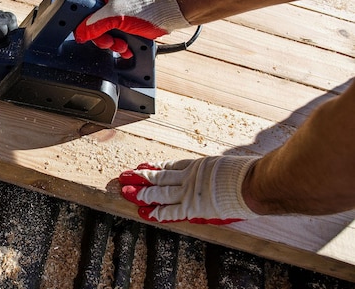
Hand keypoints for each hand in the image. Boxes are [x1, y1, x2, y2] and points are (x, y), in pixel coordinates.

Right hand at [74, 0, 189, 57]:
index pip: (86, 9)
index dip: (87, 25)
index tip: (92, 36)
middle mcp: (112, 0)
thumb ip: (94, 25)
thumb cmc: (146, 8)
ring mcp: (121, 11)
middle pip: (96, 24)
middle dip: (104, 38)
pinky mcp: (130, 22)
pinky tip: (127, 48)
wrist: (169, 14)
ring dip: (114, 43)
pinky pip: (119, 35)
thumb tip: (79, 33)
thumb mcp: (113, 17)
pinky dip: (122, 44)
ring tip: (122, 46)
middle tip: (110, 43)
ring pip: (108, 32)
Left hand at [119, 156, 259, 224]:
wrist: (252, 183)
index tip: (142, 166)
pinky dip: (158, 213)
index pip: (170, 166)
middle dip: (140, 178)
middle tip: (125, 177)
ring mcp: (189, 192)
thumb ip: (215, 170)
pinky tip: (144, 213)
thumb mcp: (225, 164)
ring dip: (142, 193)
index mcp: (197, 165)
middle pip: (159, 177)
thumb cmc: (245, 173)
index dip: (154, 166)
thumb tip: (217, 170)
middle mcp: (189, 177)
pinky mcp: (193, 208)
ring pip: (159, 192)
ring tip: (127, 192)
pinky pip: (171, 212)